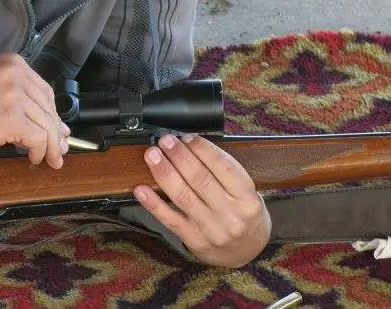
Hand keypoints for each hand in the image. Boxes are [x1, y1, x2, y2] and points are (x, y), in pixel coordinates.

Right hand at [0, 53, 69, 168]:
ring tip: (49, 159)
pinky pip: (38, 138)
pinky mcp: (12, 118)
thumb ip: (16, 99)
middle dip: (55, 132)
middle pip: (48, 108)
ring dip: (50, 146)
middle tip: (58, 150)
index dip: (52, 114)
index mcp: (12, 63)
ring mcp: (15, 96)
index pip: (44, 91)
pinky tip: (33, 159)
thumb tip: (44, 121)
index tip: (57, 130)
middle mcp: (17, 74)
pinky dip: (39, 152)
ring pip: (47, 125)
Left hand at [133, 134, 270, 266]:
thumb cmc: (244, 215)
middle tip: (166, 141)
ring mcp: (211, 229)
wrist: (247, 253)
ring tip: (153, 155)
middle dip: (179, 156)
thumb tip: (190, 144)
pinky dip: (153, 203)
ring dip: (164, 172)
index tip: (187, 137)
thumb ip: (223, 172)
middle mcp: (231, 216)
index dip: (203, 149)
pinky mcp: (194, 240)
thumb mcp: (247, 193)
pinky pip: (169, 219)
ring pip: (183, 196)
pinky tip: (142, 189)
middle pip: (200, 179)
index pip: (224, 168)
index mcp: (248, 200)